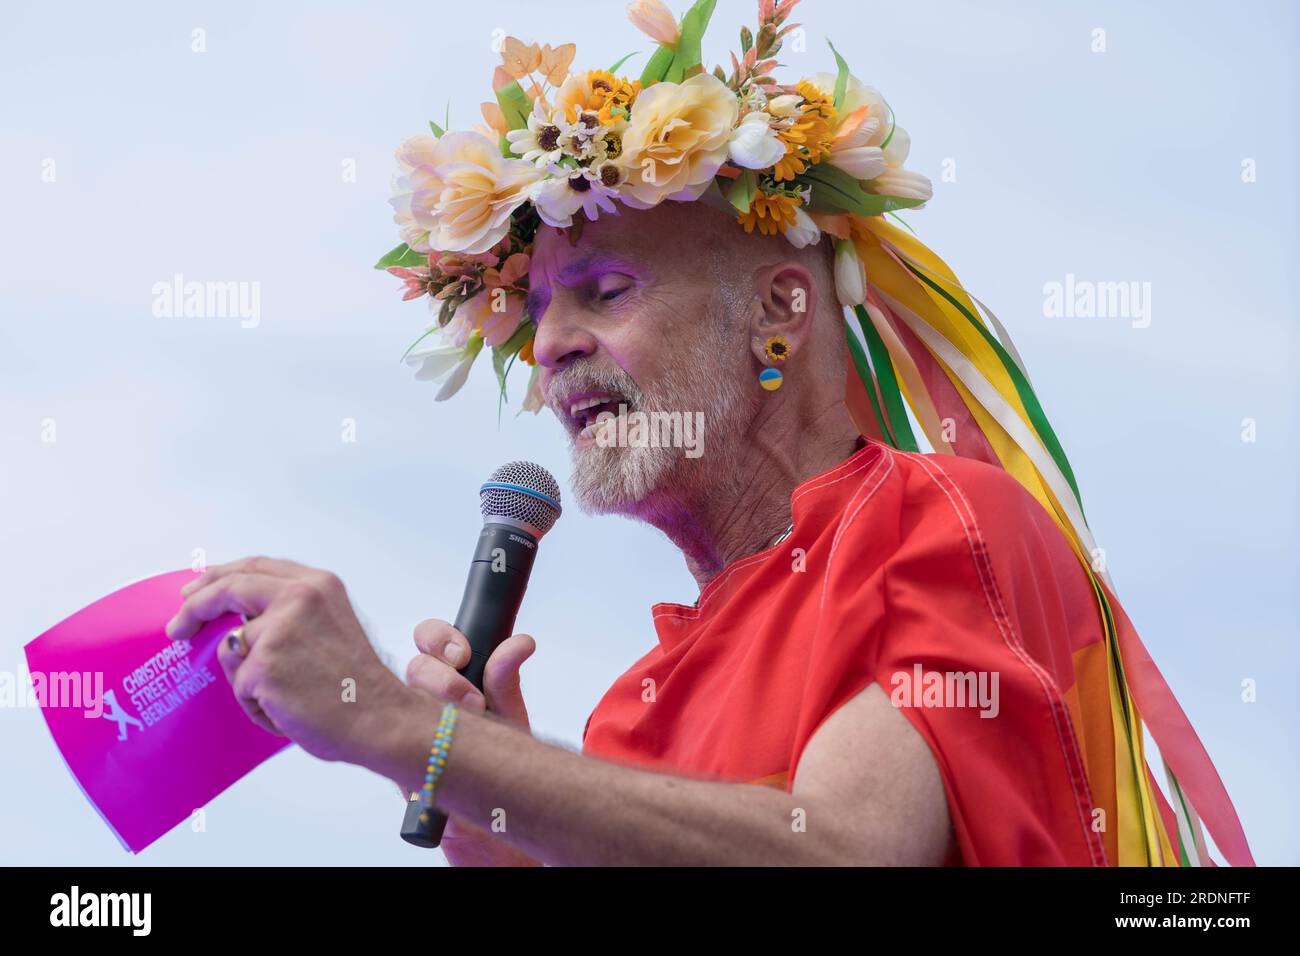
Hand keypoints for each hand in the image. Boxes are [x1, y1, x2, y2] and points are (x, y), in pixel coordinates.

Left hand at [167, 556, 411, 766]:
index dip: (219, 576)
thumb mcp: (330, 623)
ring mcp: (278, 631)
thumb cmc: (356, 682)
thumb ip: (289, 610)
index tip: (194, 588)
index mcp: (317, 584)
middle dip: (195, 607)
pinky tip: (287, 708)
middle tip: (177, 627)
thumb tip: (238, 619)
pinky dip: (256, 703)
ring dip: (247, 676)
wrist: (378, 716)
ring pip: (233, 649)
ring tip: (285, 694)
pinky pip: (240, 685)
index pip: (255, 567)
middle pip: (228, 589)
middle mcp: (299, 597)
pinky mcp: (263, 666)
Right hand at [405, 619, 538, 866]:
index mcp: (450, 682)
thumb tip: (519, 643)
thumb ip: (506, 680)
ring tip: (461, 725)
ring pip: (397, 698)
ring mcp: (409, 733)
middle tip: (470, 700)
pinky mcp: (399, 767)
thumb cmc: (500, 768)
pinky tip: (428, 751)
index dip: (441, 640)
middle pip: (413, 667)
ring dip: (429, 707)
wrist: (494, 829)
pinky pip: (386, 744)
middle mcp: (425, 703)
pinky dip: (400, 743)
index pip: (431, 643)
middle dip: (441, 676)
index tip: (462, 655)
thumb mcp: (509, 718)